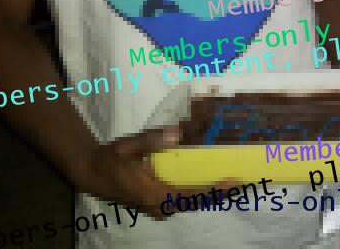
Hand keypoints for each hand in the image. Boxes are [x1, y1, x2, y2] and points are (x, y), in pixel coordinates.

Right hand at [76, 126, 237, 219]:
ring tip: (236, 182)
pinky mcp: (159, 202)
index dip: (215, 189)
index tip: (235, 182)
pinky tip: (214, 181)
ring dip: (213, 193)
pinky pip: (186, 200)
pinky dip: (202, 192)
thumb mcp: (128, 146)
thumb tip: (176, 134)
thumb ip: (151, 141)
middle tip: (246, 182)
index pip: (192, 195)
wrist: (93, 173)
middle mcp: (160, 206)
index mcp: (155, 195)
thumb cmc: (112, 159)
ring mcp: (160, 207)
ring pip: (192, 202)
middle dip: (221, 193)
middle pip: (197, 202)